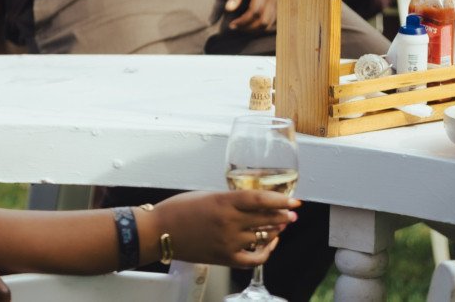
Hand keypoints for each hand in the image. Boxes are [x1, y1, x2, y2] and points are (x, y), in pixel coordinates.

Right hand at [149, 190, 297, 268]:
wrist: (160, 231)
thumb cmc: (179, 209)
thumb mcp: (207, 195)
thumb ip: (230, 200)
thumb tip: (253, 204)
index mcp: (223, 202)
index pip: (260, 200)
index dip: (281, 200)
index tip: (294, 200)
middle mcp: (229, 222)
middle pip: (266, 218)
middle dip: (283, 216)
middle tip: (292, 213)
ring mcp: (228, 242)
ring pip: (262, 237)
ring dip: (275, 230)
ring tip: (281, 225)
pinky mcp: (225, 257)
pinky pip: (254, 259)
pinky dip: (266, 252)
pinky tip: (270, 245)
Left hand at [226, 0, 284, 30]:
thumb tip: (228, 9)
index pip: (254, 12)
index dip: (242, 21)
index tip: (231, 24)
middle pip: (262, 22)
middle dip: (247, 28)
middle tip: (234, 26)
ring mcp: (276, 2)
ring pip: (268, 23)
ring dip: (254, 29)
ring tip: (241, 26)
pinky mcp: (277, 4)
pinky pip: (271, 21)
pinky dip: (260, 26)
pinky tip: (250, 23)